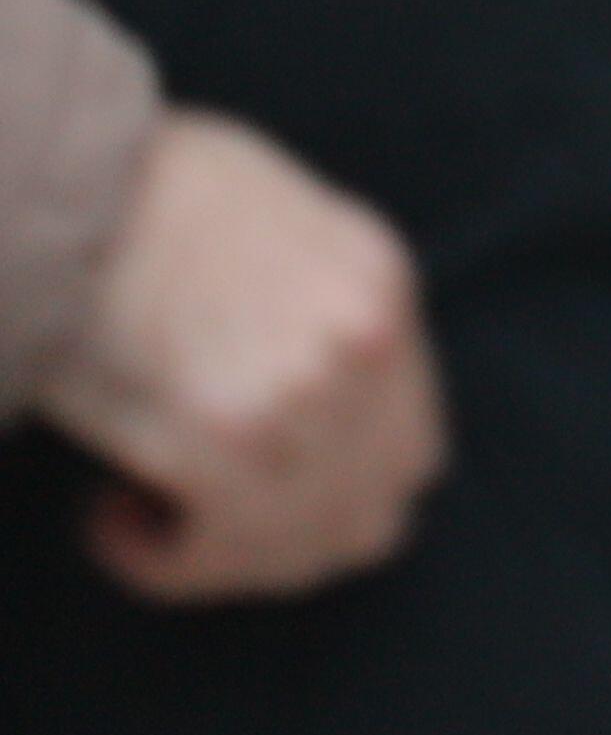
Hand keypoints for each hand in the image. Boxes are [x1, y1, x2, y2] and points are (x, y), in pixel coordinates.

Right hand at [38, 111, 444, 600]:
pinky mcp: (217, 438)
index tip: (275, 496)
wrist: (73, 172)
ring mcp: (299, 397)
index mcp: (384, 289)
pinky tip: (115, 518)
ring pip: (290, 550)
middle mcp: (363, 347)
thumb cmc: (156, 195)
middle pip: (367, 519)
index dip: (343, 495)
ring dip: (217, 556)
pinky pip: (211, 552)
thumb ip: (327, 320)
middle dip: (286, 547)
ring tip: (148, 514)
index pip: (413, 452)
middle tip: (209, 528)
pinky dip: (164, 562)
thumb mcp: (294, 231)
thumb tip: (324, 422)